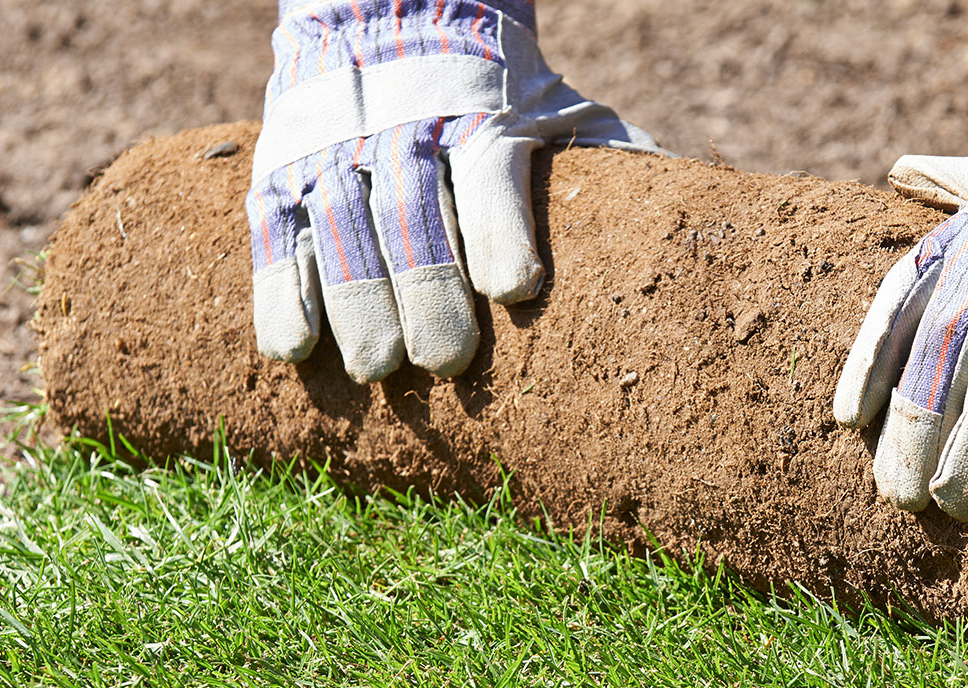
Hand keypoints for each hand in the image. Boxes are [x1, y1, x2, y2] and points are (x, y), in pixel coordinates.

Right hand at [247, 0, 654, 383]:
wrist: (386, 8)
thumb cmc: (494, 92)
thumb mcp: (552, 109)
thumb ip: (604, 161)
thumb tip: (689, 214)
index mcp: (480, 120)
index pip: (490, 176)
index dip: (501, 231)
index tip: (514, 290)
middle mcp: (404, 134)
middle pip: (412, 218)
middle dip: (428, 290)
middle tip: (446, 362)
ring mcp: (337, 153)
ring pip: (343, 232)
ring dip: (359, 305)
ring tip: (379, 370)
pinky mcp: (284, 173)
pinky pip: (278, 235)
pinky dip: (282, 292)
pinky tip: (294, 352)